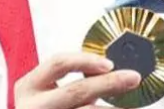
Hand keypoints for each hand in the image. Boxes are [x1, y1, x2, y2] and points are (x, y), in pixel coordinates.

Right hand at [14, 52, 140, 108]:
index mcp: (29, 87)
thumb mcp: (46, 92)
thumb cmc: (43, 108)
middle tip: (134, 78)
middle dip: (109, 83)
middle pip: (76, 91)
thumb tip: (112, 72)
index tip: (110, 63)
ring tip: (133, 106)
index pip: (58, 63)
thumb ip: (73, 82)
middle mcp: (34, 107)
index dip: (85, 60)